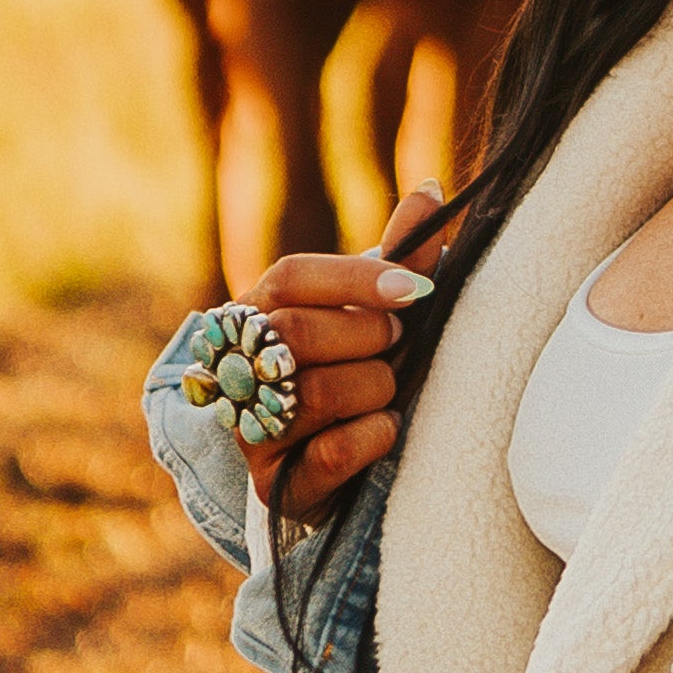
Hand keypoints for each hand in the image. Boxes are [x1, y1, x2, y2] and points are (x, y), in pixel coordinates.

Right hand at [249, 187, 444, 523]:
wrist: (337, 462)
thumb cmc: (359, 369)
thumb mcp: (380, 314)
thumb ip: (403, 260)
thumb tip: (433, 189)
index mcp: (259, 309)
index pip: (292, 277)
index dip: (354, 279)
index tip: (414, 291)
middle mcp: (239, 365)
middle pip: (296, 333)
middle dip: (367, 337)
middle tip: (397, 343)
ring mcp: (249, 427)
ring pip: (317, 394)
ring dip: (375, 389)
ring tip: (387, 391)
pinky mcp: (272, 483)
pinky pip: (330, 454)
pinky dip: (373, 437)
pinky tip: (384, 429)